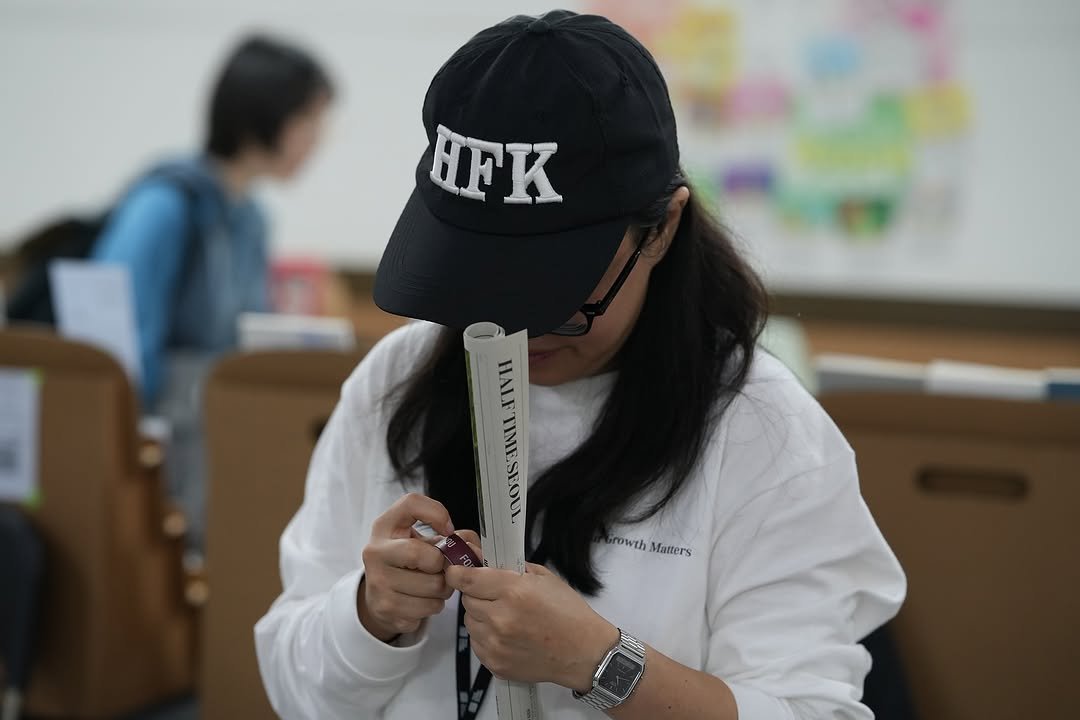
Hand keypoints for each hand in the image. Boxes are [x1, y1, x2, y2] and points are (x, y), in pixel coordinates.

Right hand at [358, 492, 477, 641]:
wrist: (380, 594)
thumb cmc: (406, 560)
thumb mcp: (419, 537)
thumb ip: (445, 532)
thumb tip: (464, 543)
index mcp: (384, 526)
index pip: (411, 504)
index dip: (437, 514)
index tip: (447, 530)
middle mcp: (376, 552)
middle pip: (423, 554)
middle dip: (442, 564)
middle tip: (441, 567)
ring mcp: (378, 582)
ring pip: (433, 587)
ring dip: (443, 588)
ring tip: (434, 584)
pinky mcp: (386, 608)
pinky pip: (428, 609)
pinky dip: (434, 605)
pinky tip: (423, 599)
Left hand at [445, 559, 618, 690]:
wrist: (584, 653)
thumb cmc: (568, 612)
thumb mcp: (544, 577)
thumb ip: (510, 568)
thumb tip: (482, 558)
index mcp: (513, 592)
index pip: (466, 579)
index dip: (457, 572)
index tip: (457, 570)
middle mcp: (500, 619)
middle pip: (467, 600)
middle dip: (476, 593)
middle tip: (494, 594)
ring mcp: (496, 644)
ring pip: (469, 622)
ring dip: (480, 615)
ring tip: (504, 615)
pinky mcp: (495, 664)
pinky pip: (477, 643)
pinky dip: (485, 636)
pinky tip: (506, 634)